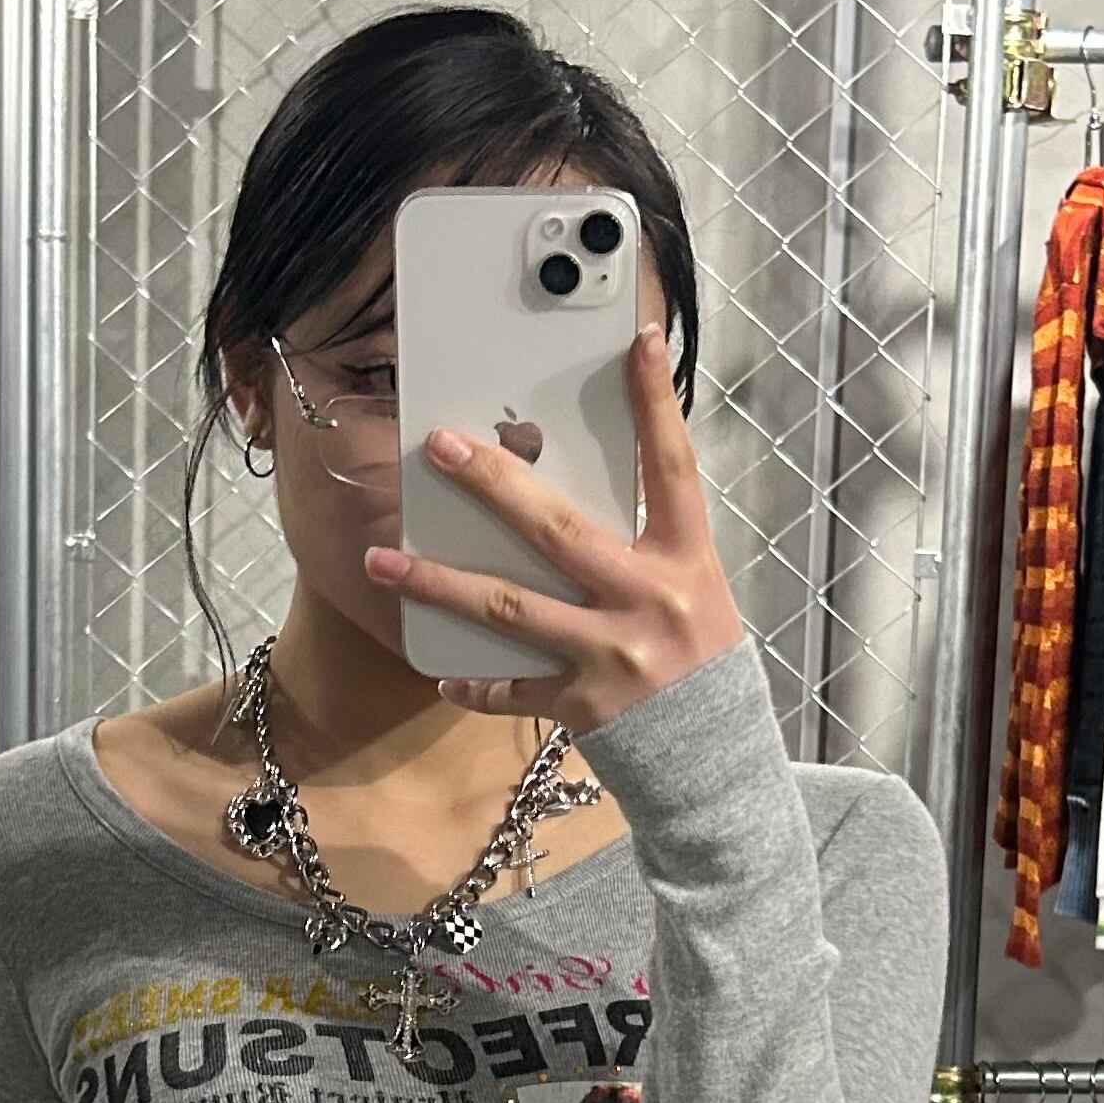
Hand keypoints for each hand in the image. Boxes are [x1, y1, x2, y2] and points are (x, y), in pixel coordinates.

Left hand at [362, 322, 743, 730]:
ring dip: (439, 582)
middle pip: (558, 530)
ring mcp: (610, 654)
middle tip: (442, 447)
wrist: (719, 757)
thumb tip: (566, 489)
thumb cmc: (698, 657)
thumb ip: (643, 540)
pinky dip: (474, 682)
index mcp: (684, 559)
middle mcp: (647, 600)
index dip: (655, 405)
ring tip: (384, 560)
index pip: (672, 467)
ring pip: (509, 608)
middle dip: (494, 485)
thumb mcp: (691, 585)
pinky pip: (510, 689)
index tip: (636, 344)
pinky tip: (442, 672)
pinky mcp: (581, 704)